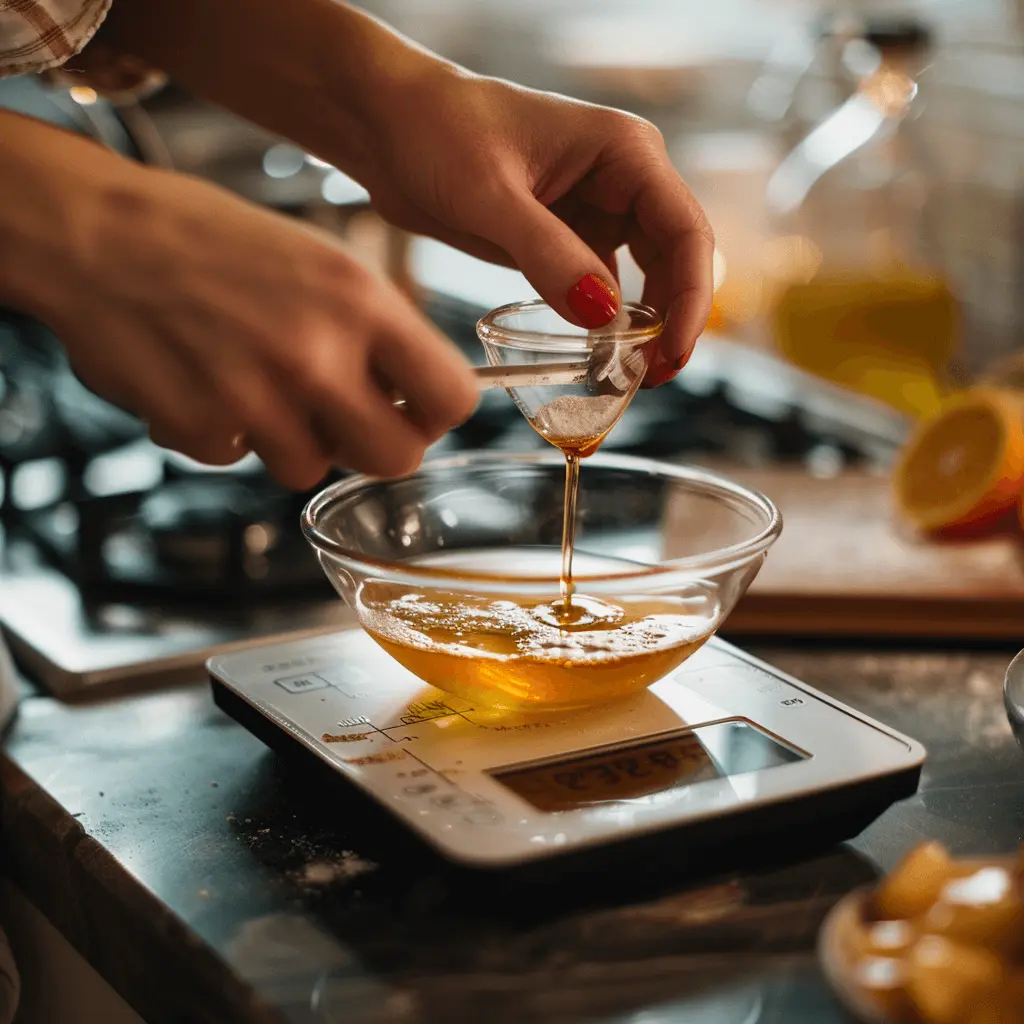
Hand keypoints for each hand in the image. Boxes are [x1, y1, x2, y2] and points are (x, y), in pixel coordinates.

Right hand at [45, 166, 477, 488]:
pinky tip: (208, 385)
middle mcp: (317, 354)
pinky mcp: (201, 428)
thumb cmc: (214, 242)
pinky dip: (228, 435)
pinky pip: (241, 461)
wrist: (100, 234)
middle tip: (348, 420)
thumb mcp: (323, 262)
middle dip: (375, 447)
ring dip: (293, 441)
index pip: (452, 397)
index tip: (416, 412)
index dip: (436, 415)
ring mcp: (257, 397)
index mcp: (361, 302)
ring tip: (260, 388)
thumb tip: (414, 395)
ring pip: (313, 469)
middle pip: (396, 459)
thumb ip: (378, 332)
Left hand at [356, 69, 714, 386]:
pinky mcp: (566, 239)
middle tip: (651, 378)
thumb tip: (603, 318)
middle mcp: (622, 179)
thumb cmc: (435, 130)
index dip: (691, 297)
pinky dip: (603, 325)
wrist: (386, 124)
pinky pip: (600, 289)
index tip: (672, 352)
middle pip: (675, 259)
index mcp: (623, 150)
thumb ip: (548, 256)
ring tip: (625, 376)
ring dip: (640, 327)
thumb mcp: (489, 196)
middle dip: (671, 319)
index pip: (686, 230)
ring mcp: (595, 211)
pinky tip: (595, 356)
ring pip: (643, 279)